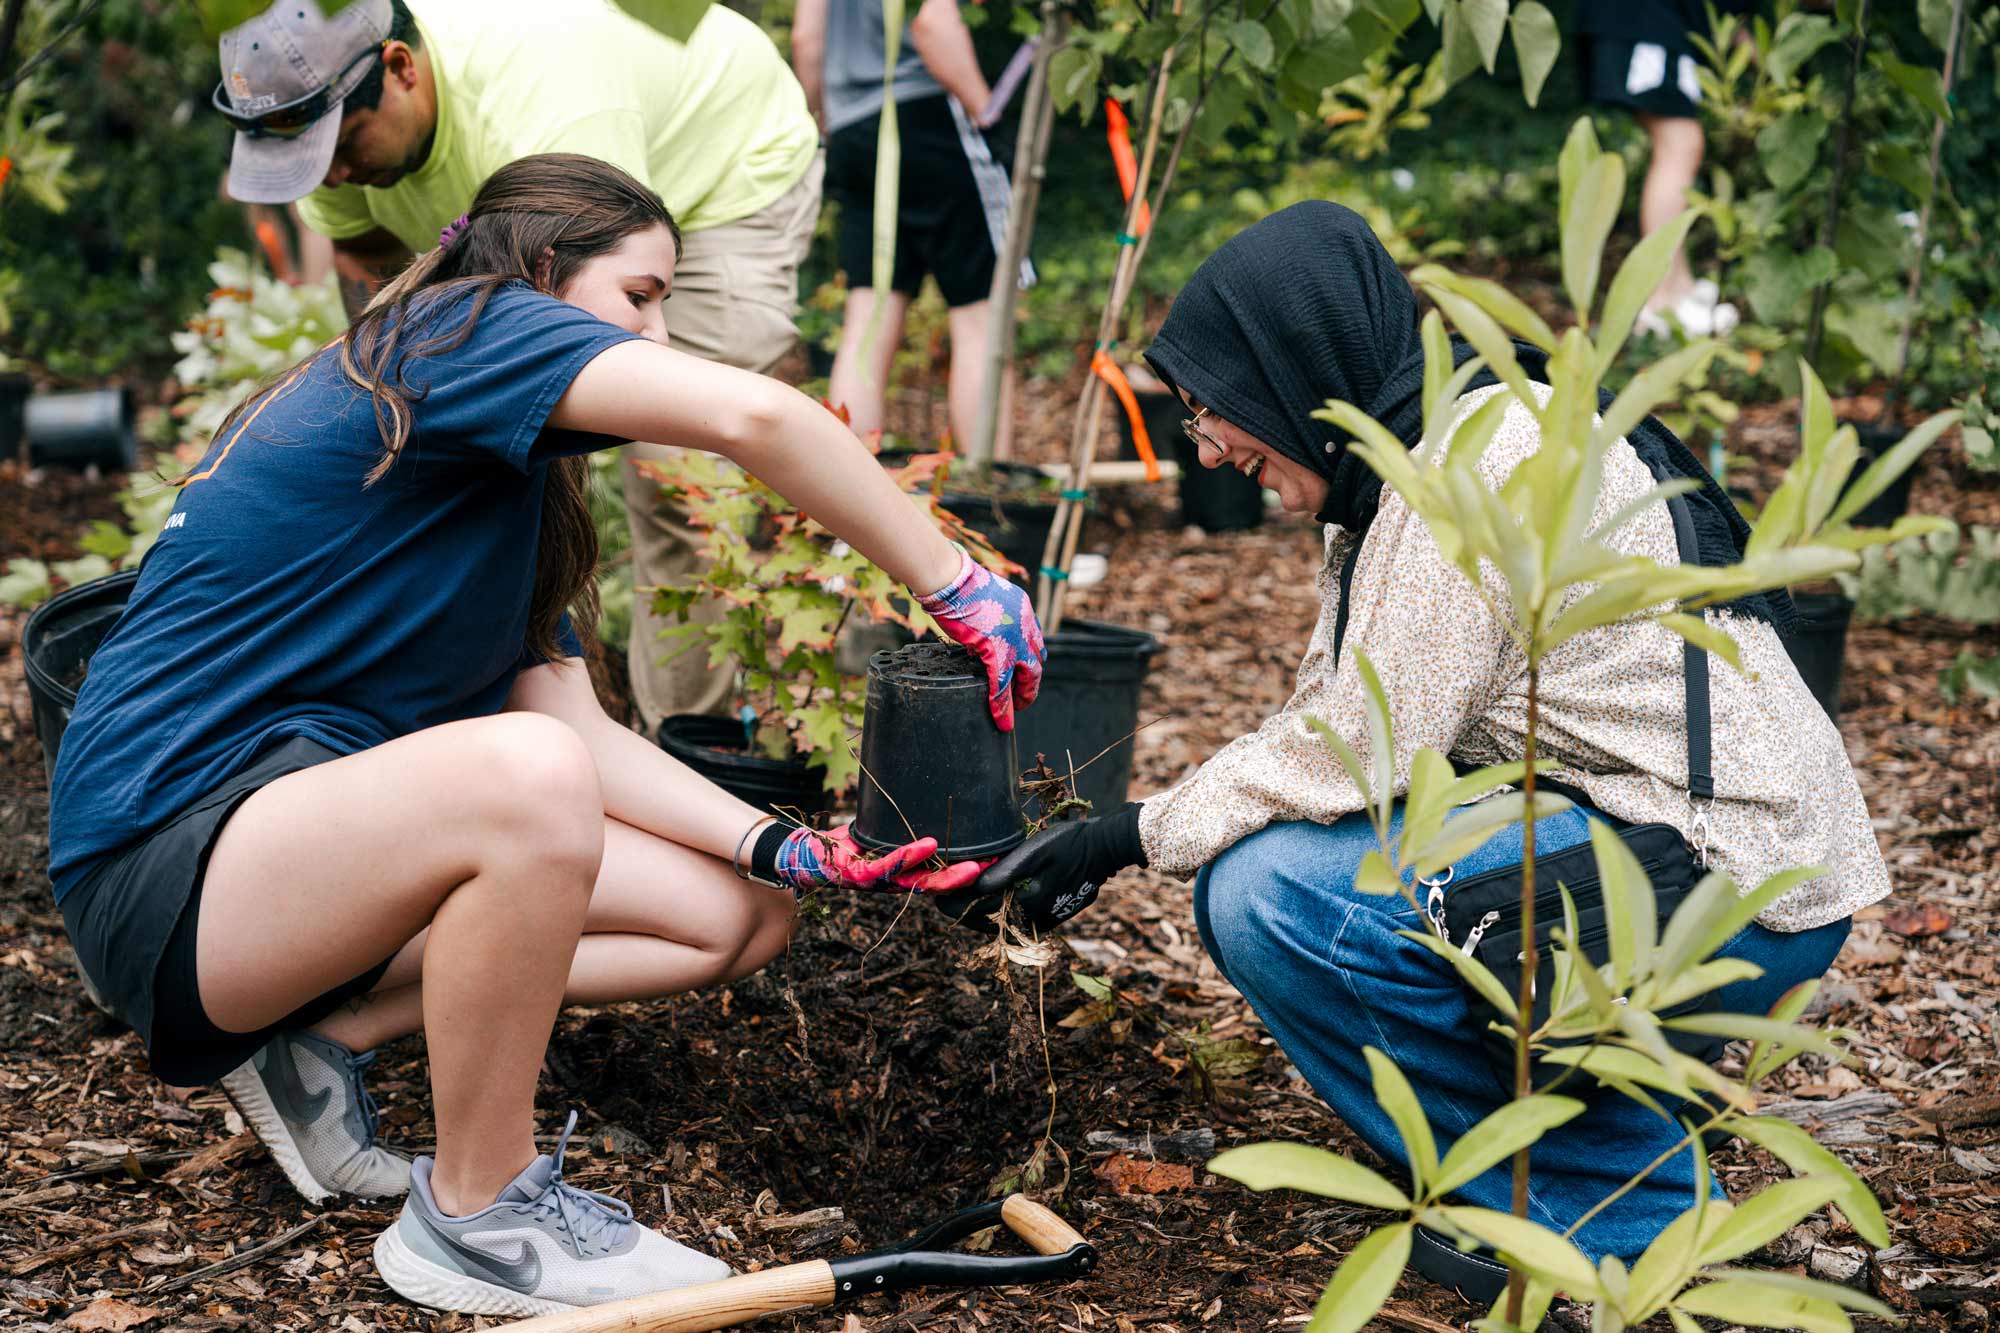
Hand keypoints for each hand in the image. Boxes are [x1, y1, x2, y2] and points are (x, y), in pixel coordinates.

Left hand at [776, 824, 983, 893]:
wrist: (804, 854)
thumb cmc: (843, 843)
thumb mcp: (877, 831)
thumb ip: (899, 822)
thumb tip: (924, 790)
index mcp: (901, 873)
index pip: (938, 875)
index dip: (965, 871)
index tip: (994, 858)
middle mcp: (894, 882)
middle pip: (936, 886)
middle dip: (966, 878)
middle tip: (994, 868)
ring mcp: (877, 881)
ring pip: (918, 882)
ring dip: (947, 875)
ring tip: (972, 865)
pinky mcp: (858, 874)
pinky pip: (887, 866)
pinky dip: (908, 855)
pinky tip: (927, 845)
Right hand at [914, 549, 1045, 731]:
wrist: (950, 580)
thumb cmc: (957, 585)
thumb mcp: (981, 599)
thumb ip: (987, 618)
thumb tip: (977, 637)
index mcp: (1022, 608)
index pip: (1033, 640)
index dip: (1029, 659)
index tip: (1023, 671)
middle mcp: (1024, 624)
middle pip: (1035, 661)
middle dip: (1031, 682)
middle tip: (1024, 697)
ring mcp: (1013, 639)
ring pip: (1025, 677)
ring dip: (1023, 696)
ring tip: (1016, 710)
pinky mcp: (997, 652)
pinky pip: (1003, 686)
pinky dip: (1003, 706)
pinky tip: (1003, 721)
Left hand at [931, 803, 1145, 932]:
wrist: (1104, 850)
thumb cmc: (1068, 843)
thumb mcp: (1034, 852)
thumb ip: (1004, 872)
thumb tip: (973, 887)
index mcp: (1025, 902)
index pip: (977, 910)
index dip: (952, 904)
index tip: (933, 896)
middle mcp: (1032, 918)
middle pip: (985, 922)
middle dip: (962, 911)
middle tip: (942, 897)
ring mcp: (1042, 921)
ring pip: (999, 924)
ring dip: (978, 914)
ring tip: (960, 899)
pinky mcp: (1050, 919)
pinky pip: (1014, 921)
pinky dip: (998, 913)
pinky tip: (990, 900)